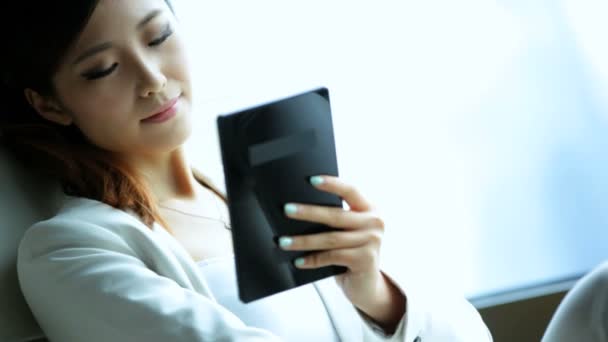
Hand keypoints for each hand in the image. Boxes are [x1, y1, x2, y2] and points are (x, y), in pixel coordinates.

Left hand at [279, 175, 404, 330]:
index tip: (310, 180)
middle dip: (308, 212)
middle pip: (336, 215)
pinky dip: (312, 259)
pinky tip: (298, 261)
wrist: (367, 284)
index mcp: (369, 209)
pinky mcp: (365, 260)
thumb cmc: (350, 252)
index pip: (350, 190)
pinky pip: (332, 257)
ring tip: (283, 241)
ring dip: (303, 241)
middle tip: (286, 209)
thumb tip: (297, 211)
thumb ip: (334, 220)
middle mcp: (374, 222)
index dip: (332, 184)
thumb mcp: (347, 232)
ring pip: (330, 239)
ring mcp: (372, 242)